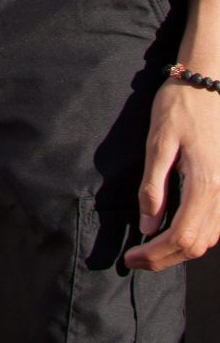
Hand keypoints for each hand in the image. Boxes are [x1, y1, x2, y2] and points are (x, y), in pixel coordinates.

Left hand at [126, 77, 219, 268]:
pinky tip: (172, 230)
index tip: (130, 258)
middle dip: (164, 259)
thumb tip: (148, 226)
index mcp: (204, 185)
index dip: (155, 255)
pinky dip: (193, 237)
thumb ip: (153, 186)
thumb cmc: (180, 106)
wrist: (207, 82)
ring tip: (149, 249)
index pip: (181, 237)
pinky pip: (214, 226)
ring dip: (179, 251)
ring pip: (207, 240)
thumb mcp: (158, 141)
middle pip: (195, 246)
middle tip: (135, 259)